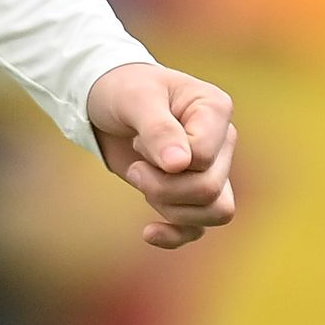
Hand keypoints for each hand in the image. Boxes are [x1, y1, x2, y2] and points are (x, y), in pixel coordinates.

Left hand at [85, 61, 237, 249]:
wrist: (104, 99)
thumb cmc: (122, 89)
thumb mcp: (134, 99)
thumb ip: (158, 129)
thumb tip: (180, 165)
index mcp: (215, 110)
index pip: (203, 158)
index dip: (166, 160)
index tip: (140, 137)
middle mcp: (221, 141)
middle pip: (210, 190)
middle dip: (163, 187)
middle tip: (135, 167)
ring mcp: (210, 168)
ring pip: (214, 212)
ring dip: (169, 207)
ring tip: (141, 178)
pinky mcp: (190, 191)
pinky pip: (200, 228)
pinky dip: (175, 235)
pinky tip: (149, 233)